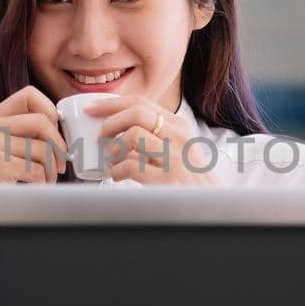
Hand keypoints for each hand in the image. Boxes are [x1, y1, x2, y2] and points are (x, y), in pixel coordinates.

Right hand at [0, 86, 65, 183]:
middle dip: (59, 146)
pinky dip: (42, 182)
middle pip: (42, 122)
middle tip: (60, 164)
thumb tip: (58, 131)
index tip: (54, 134)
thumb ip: (18, 132)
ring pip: (43, 149)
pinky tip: (34, 187)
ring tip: (46, 180)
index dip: (51, 111)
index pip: (29, 95)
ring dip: (52, 170)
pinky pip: (36, 170)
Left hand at [88, 96, 218, 186]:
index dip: (111, 103)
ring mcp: (175, 156)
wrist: (212, 202)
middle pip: (136, 112)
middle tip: (101, 136)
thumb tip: (117, 131)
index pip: (141, 102)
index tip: (92, 109)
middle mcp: (179, 135)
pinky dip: (117, 170)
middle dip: (110, 121)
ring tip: (112, 160)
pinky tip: (117, 176)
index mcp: (179, 125)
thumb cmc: (189, 177)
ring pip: (133, 135)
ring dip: (114, 148)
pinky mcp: (169, 178)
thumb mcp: (177, 148)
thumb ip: (154, 136)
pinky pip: (131, 165)